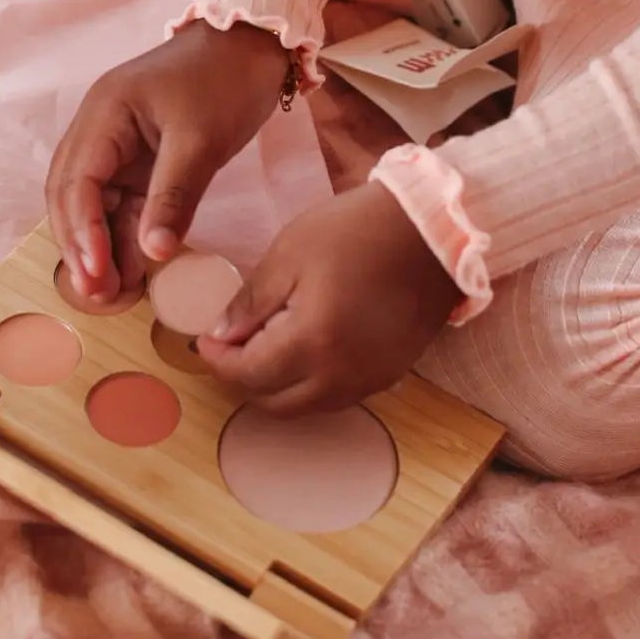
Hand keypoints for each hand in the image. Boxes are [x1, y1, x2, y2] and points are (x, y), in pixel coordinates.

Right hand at [47, 21, 293, 303]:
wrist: (255, 46)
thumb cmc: (225, 79)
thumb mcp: (201, 140)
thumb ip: (174, 196)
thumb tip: (152, 253)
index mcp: (103, 113)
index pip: (77, 182)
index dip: (82, 232)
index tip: (95, 273)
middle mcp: (99, 129)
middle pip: (72, 197)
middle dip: (81, 246)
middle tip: (98, 294)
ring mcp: (118, 145)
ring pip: (95, 204)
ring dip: (100, 246)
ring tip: (113, 293)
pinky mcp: (141, 159)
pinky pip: (122, 202)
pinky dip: (124, 235)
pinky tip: (133, 268)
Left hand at [198, 181, 456, 413]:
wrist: (434, 232)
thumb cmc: (358, 231)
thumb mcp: (290, 253)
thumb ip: (251, 300)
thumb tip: (221, 334)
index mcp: (312, 343)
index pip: (247, 375)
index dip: (218, 360)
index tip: (205, 338)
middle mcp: (341, 376)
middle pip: (273, 404)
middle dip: (242, 379)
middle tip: (229, 345)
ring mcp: (369, 381)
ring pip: (305, 407)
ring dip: (276, 387)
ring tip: (263, 346)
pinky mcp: (389, 375)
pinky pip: (336, 396)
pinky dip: (309, 385)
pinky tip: (303, 351)